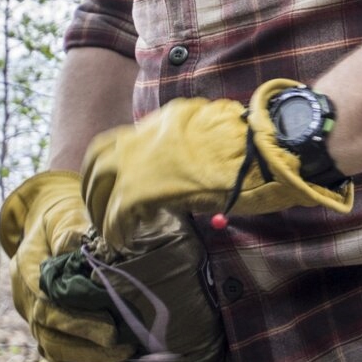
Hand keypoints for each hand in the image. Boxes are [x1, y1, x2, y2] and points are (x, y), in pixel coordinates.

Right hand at [0, 171, 133, 361]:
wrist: (48, 226)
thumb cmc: (61, 218)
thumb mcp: (65, 215)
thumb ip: (72, 231)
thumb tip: (83, 246)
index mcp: (29, 270)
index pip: (49, 306)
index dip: (79, 323)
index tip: (111, 331)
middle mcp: (27, 300)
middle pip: (52, 337)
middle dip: (89, 350)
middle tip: (125, 350)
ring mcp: (37, 320)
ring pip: (57, 356)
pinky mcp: (51, 333)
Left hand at [82, 79, 353, 249]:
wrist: (266, 149)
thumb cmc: (254, 149)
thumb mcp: (215, 141)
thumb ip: (192, 152)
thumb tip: (186, 175)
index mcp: (167, 120)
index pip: (121, 140)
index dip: (112, 165)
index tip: (114, 185)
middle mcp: (148, 135)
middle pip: (100, 159)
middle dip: (95, 186)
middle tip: (100, 209)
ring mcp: (143, 160)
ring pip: (102, 185)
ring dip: (101, 207)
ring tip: (109, 231)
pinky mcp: (145, 188)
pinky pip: (118, 211)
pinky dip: (116, 228)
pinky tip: (122, 241)